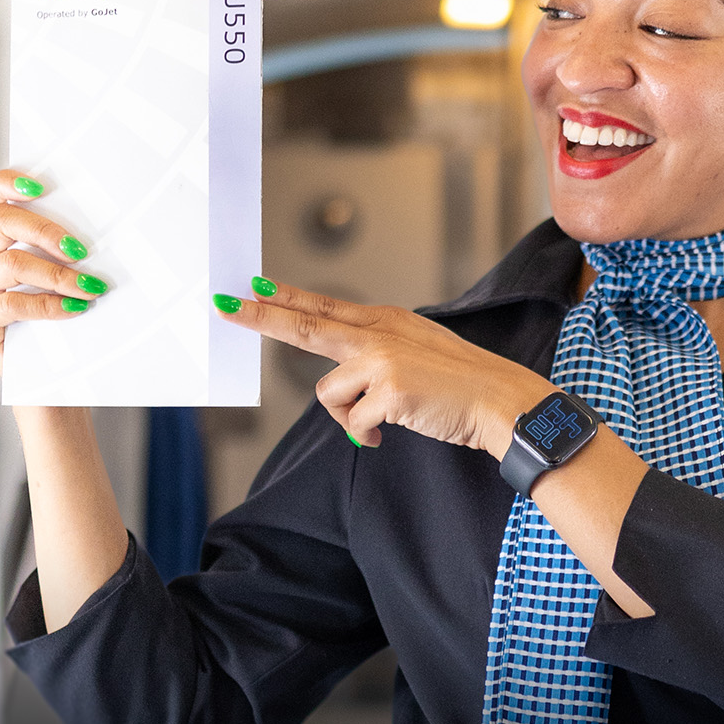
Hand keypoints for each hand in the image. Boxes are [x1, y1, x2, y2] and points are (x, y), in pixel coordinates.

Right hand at [0, 169, 108, 372]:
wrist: (52, 380)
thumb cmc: (59, 327)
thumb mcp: (60, 280)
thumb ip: (61, 251)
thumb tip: (97, 226)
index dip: (3, 183)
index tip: (37, 185)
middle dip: (45, 231)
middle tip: (81, 251)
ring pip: (9, 265)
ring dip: (57, 275)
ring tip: (89, 288)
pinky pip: (10, 304)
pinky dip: (48, 304)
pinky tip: (73, 309)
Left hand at [216, 279, 555, 457]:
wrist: (499, 400)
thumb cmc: (459, 383)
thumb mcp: (415, 351)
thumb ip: (374, 356)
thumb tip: (339, 389)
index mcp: (384, 321)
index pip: (323, 306)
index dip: (283, 298)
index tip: (249, 287)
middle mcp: (378, 334)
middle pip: (307, 326)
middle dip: (262, 317)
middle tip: (224, 306)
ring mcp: (382, 360)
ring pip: (330, 396)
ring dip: (349, 417)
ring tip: (385, 418)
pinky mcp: (389, 390)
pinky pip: (354, 425)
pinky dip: (369, 436)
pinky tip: (395, 430)